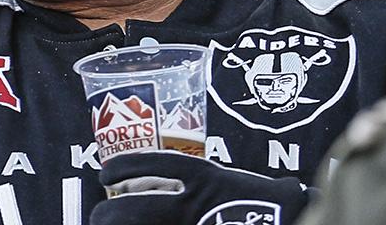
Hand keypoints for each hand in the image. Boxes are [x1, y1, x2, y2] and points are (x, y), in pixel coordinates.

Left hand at [91, 151, 310, 224]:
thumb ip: (198, 179)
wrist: (287, 217)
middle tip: (97, 216)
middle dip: (110, 214)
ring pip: (144, 222)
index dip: (123, 167)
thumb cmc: (261, 199)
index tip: (105, 172)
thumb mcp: (227, 180)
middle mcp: (194, 201)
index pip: (153, 165)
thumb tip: (166, 179)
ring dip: (117, 224)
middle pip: (137, 207)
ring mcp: (194, 220)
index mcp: (203, 175)